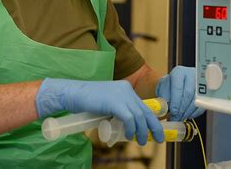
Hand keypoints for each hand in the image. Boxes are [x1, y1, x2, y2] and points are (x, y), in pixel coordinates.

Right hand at [36, 78, 163, 144]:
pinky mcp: (115, 102)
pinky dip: (131, 129)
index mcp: (126, 88)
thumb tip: (127, 125)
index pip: (143, 105)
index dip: (151, 120)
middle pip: (145, 110)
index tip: (155, 131)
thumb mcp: (108, 103)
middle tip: (157, 139)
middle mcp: (126, 89)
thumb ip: (118, 109)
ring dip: (142, 131)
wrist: (74, 94)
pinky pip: (129, 119)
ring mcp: (121, 95)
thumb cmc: (88, 101)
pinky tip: (128, 136)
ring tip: (140, 141)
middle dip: (153, 126)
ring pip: (139, 116)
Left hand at [155, 66, 203, 120]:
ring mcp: (200, 82)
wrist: (178, 82)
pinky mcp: (206, 91)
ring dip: (187, 112)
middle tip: (176, 118)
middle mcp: (191, 74)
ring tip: (180, 118)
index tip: (173, 112)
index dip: (175, 101)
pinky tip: (188, 115)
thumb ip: (164, 97)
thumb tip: (164, 108)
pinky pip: (202, 104)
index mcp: (179, 72)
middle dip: (181, 108)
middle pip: (188, 94)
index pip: (178, 87)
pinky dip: (195, 113)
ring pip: (196, 100)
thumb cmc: (170, 85)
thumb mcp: (163, 88)